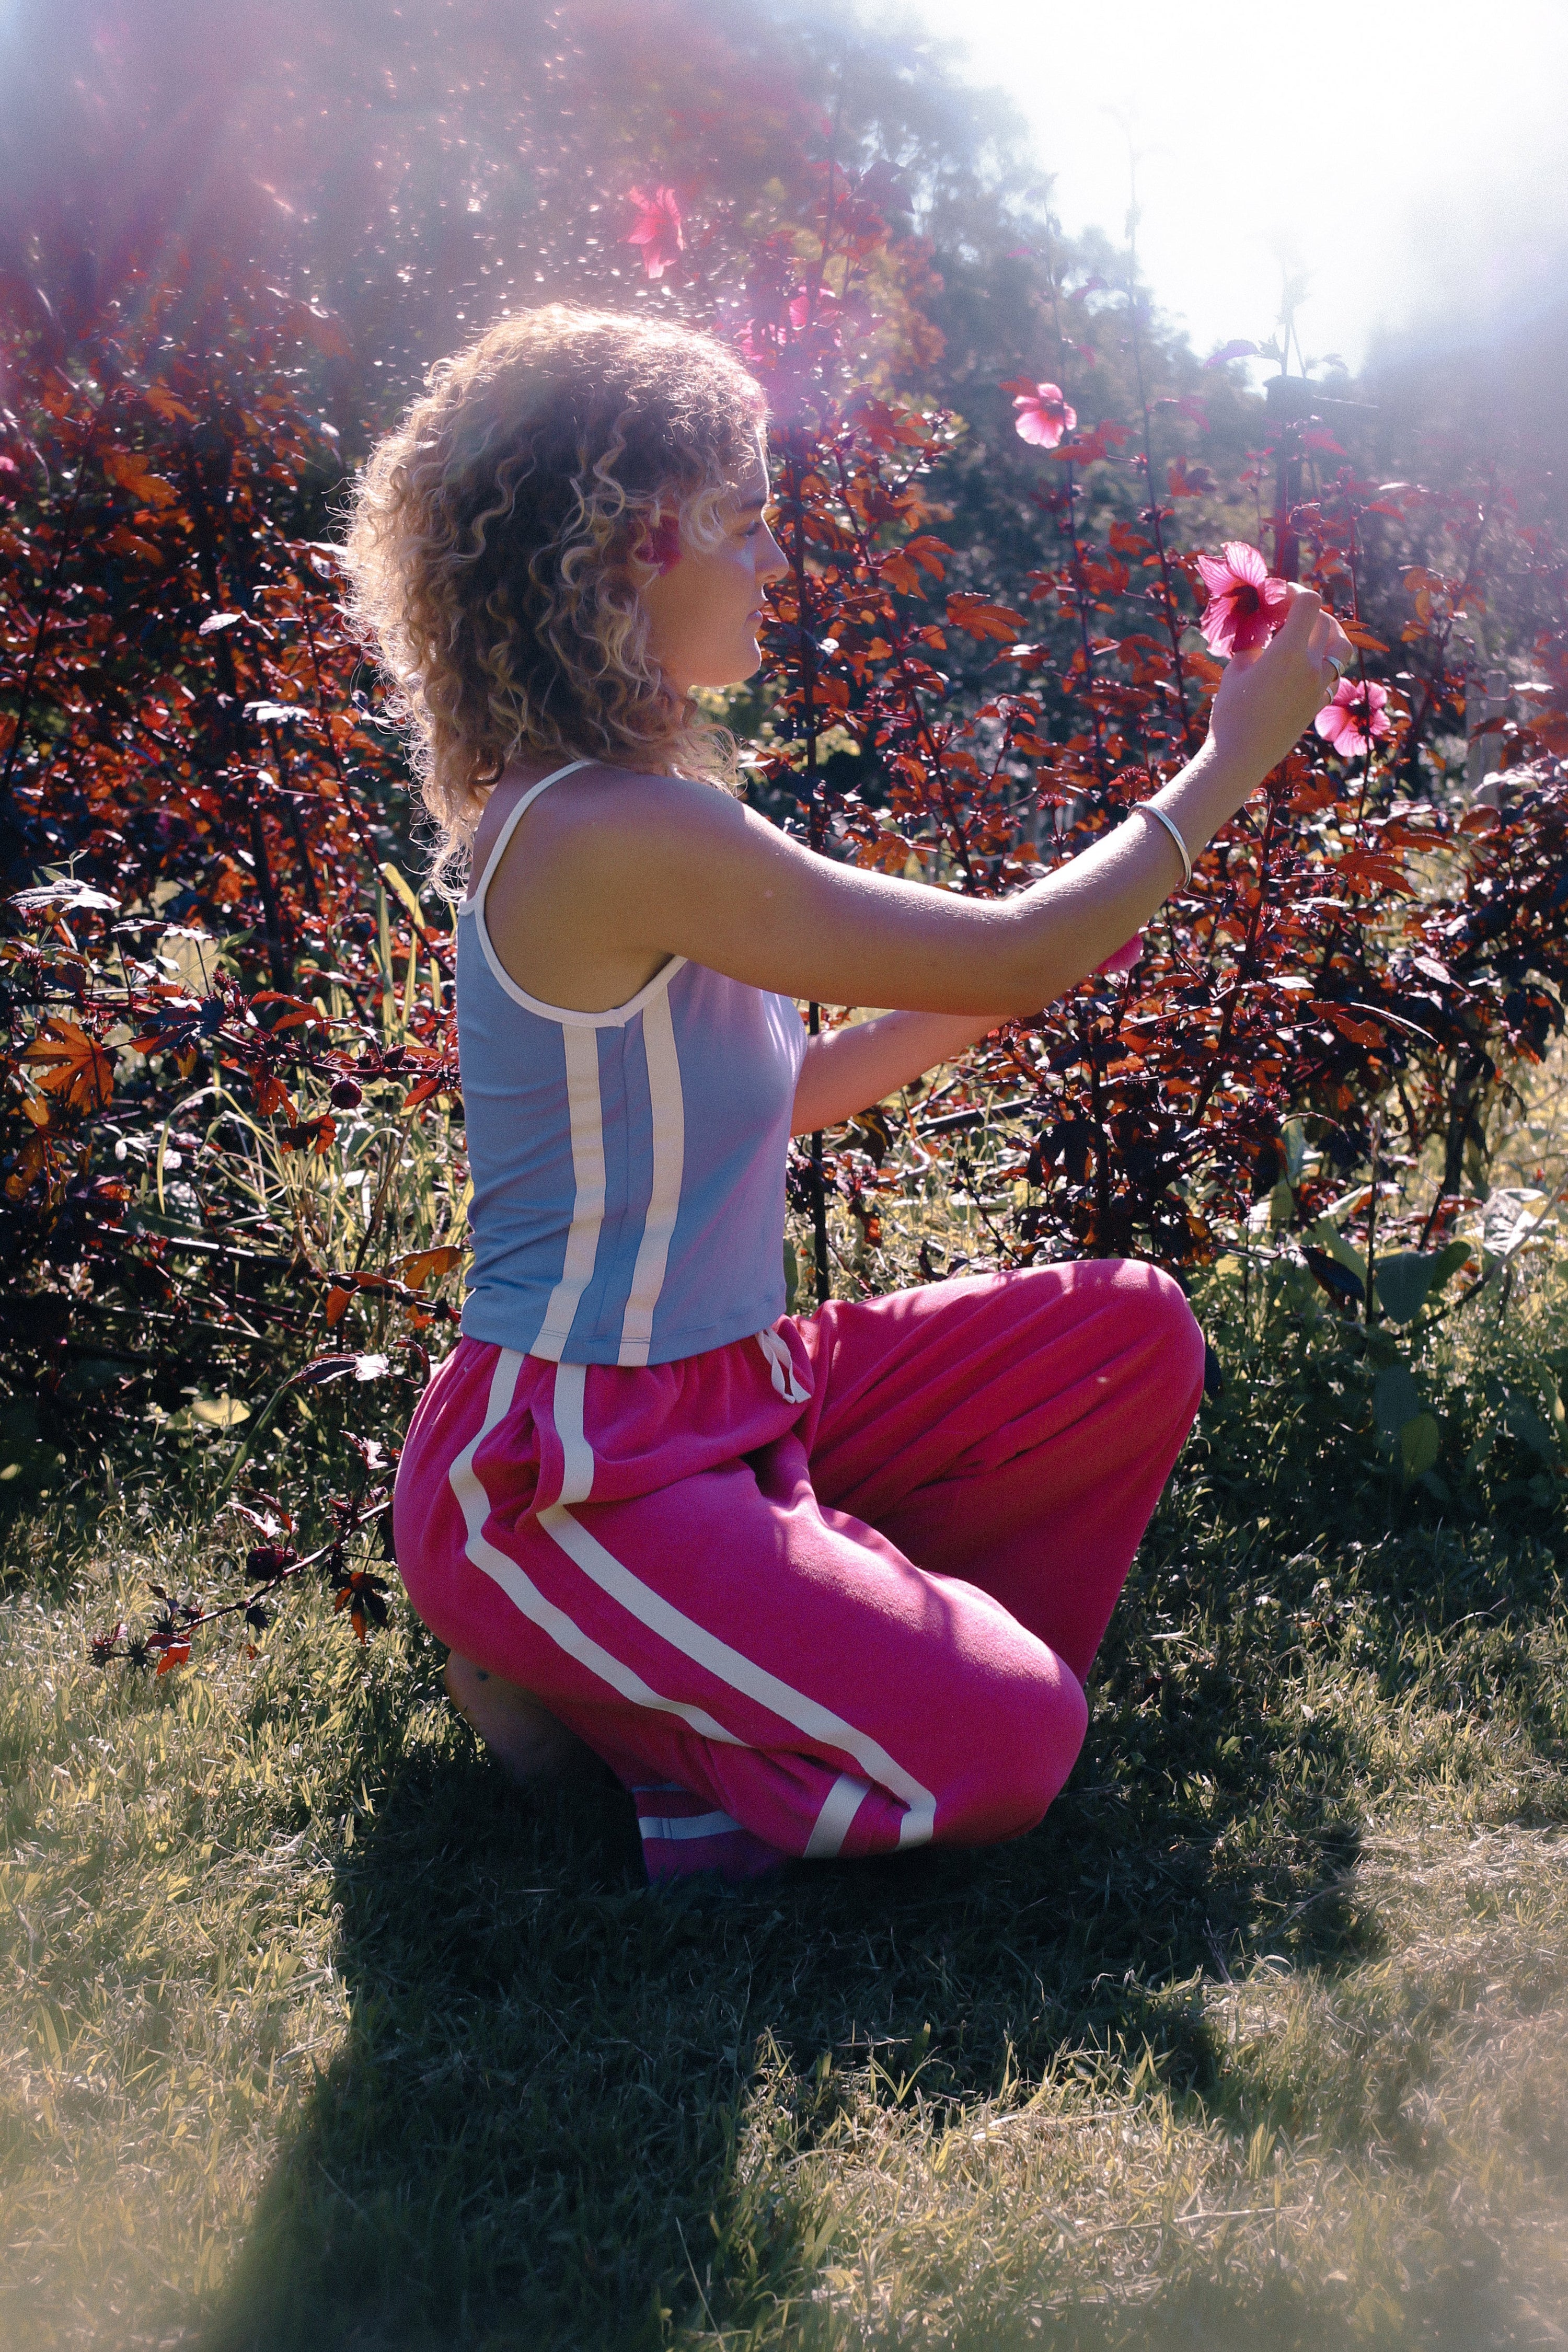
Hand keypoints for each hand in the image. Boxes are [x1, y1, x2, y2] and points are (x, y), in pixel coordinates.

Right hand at [1207, 585, 1355, 786]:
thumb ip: (1254, 645)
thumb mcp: (1236, 670)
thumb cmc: (1230, 713)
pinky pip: (1333, 676)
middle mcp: (1311, 667)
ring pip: (1342, 649)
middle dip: (1307, 611)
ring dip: (1329, 634)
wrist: (1240, 757)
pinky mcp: (1318, 705)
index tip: (1277, 595)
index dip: (1294, 591)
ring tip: (1310, 635)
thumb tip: (1261, 631)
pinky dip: (1324, 664)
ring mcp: (1319, 688)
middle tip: (1286, 613)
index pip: (1309, 603)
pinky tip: (1304, 667)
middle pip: (1325, 622)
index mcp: (1289, 653)